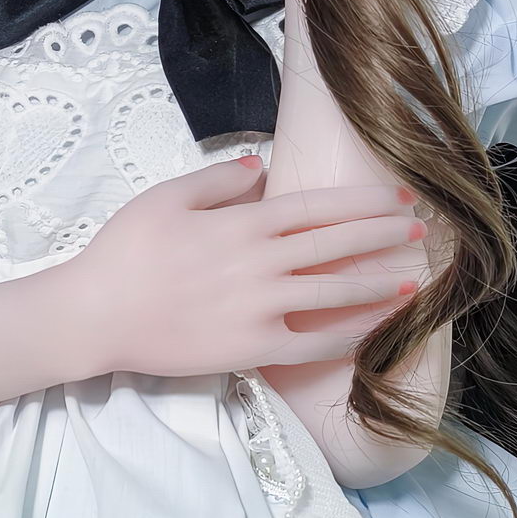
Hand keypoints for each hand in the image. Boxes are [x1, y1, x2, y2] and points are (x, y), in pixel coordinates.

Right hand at [64, 156, 428, 378]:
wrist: (96, 314)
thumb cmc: (125, 251)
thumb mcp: (166, 197)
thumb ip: (219, 180)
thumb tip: (262, 168)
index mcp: (243, 222)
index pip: (318, 208)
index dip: (363, 203)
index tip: (398, 198)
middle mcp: (261, 263)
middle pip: (336, 245)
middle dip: (384, 236)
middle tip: (421, 230)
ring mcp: (261, 308)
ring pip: (335, 294)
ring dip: (379, 284)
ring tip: (413, 278)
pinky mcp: (253, 348)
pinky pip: (314, 344)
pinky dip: (350, 336)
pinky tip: (376, 329)